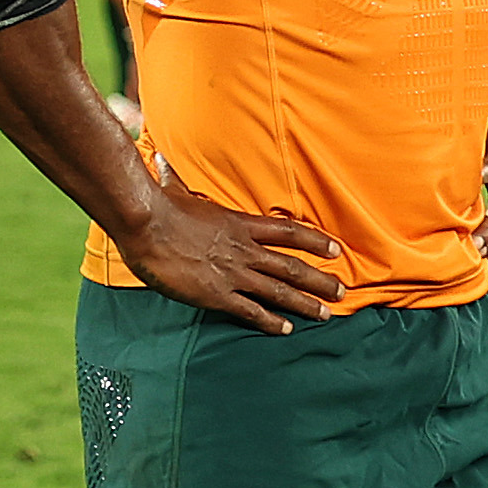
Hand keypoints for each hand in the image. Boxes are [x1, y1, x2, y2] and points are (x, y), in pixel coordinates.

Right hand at [115, 180, 343, 335]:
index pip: (288, 232)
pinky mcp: (217, 295)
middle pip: (292, 266)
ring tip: (326, 314)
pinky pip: (251, 310)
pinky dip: (271, 321)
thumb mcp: (172, 189)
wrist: (146, 225)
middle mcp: (244, 250)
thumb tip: (159, 159)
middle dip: (320, 280)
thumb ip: (173, 178)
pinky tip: (287, 329)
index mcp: (239, 224)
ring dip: (305, 303)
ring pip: (279, 291)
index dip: (316, 241)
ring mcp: (233, 273)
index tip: (336, 250)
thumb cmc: (158, 207)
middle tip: (342, 291)